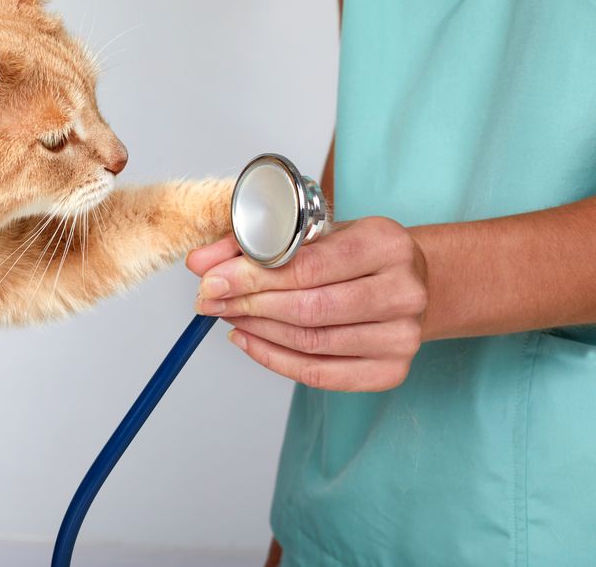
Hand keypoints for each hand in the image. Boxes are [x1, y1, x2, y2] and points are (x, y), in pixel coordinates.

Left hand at [186, 217, 428, 391]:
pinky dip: (274, 359)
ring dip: (257, 330)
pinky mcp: (391, 370)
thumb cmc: (354, 253)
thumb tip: (199, 264)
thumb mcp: (312, 233)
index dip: (252, 276)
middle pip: (309, 308)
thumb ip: (253, 243)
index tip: (212, 281)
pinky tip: (248, 339)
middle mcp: (403, 291)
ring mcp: (401, 336)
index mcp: (387, 243)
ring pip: (310, 342)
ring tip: (228, 315)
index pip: (308, 266)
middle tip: (211, 301)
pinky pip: (319, 374)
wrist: (409, 282)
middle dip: (249, 304)